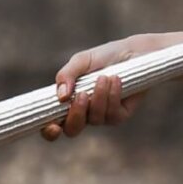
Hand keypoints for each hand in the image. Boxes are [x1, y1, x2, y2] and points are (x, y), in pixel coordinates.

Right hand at [41, 35, 156, 140]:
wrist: (133, 52)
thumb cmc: (103, 57)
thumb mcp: (80, 61)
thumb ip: (65, 75)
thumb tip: (61, 97)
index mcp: (66, 103)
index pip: (52, 124)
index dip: (49, 131)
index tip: (53, 126)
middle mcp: (82, 113)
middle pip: (72, 130)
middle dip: (76, 115)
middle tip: (82, 94)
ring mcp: (101, 116)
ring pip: (94, 119)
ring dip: (99, 97)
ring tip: (104, 77)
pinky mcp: (120, 115)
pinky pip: (112, 114)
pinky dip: (113, 96)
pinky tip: (116, 80)